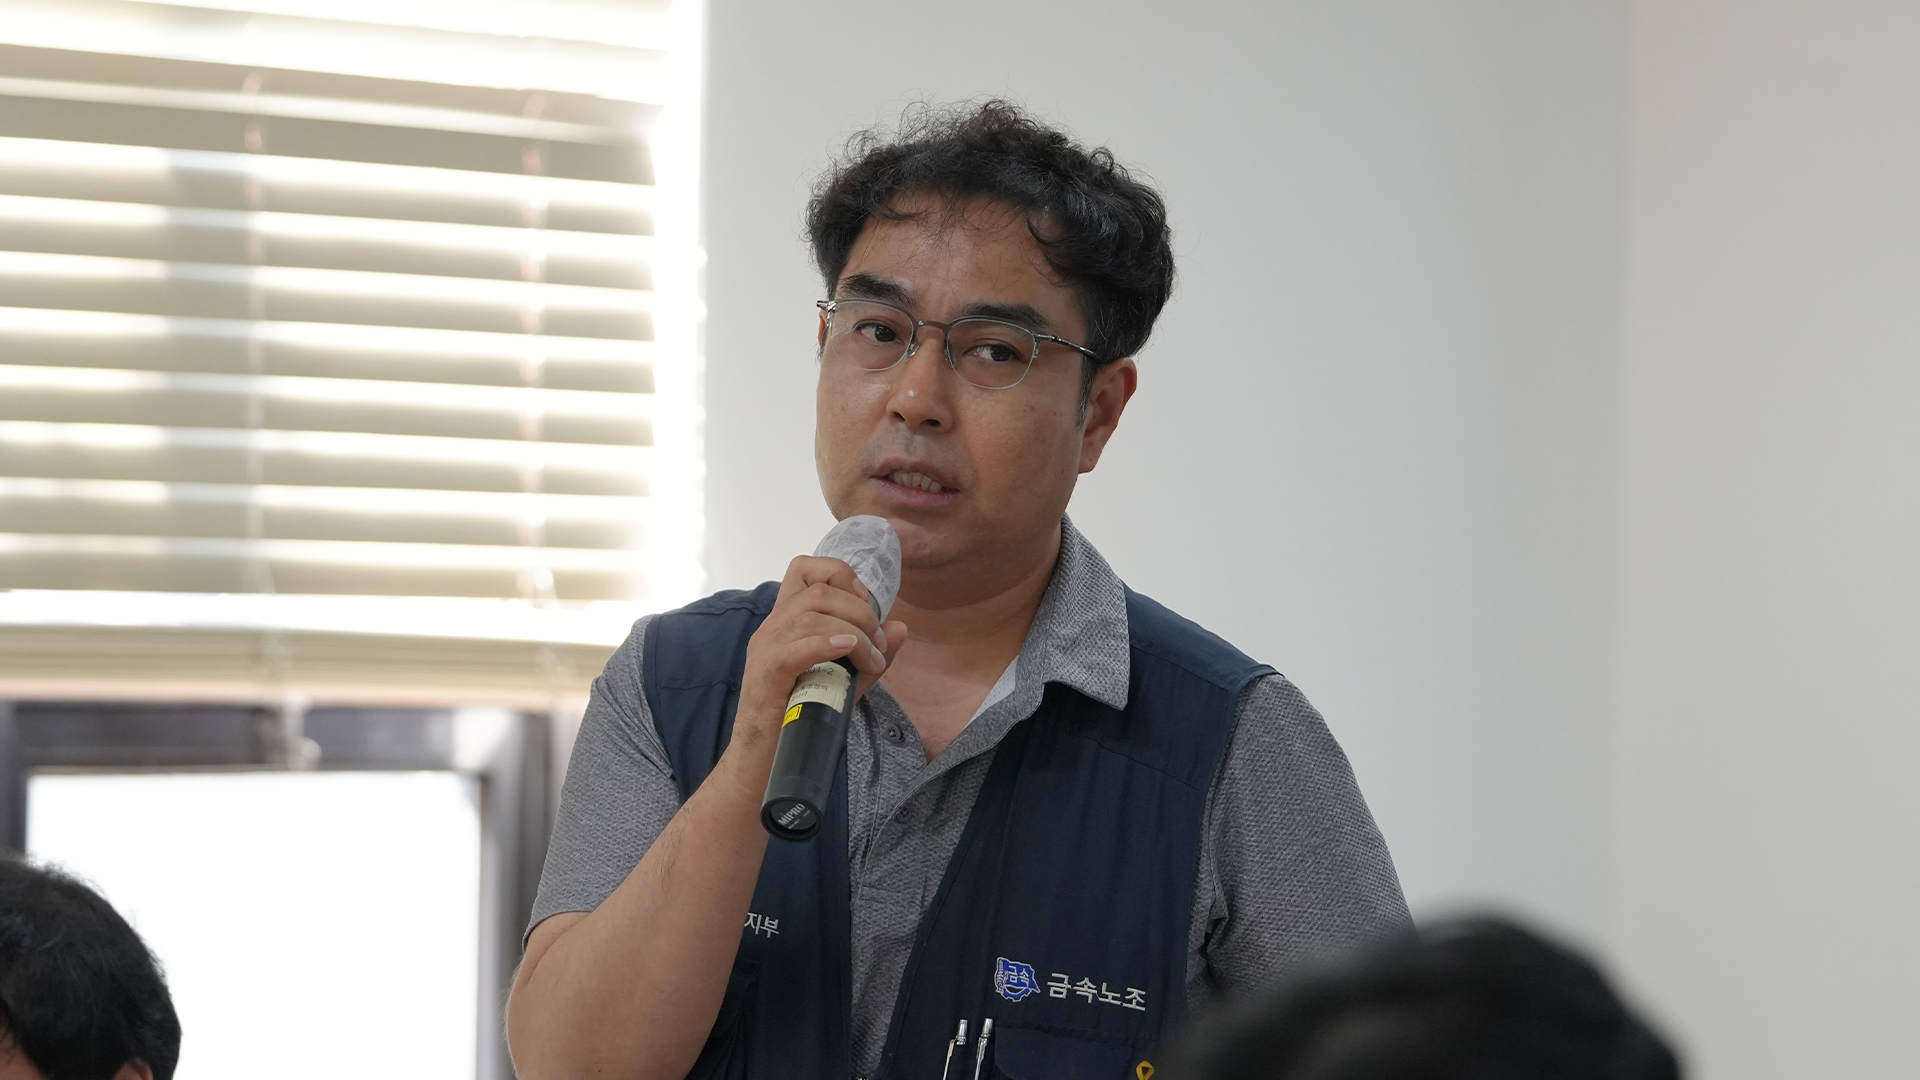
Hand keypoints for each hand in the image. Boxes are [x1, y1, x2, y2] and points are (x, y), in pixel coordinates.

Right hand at [728, 556, 908, 763]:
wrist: (765, 762)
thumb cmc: (801, 718)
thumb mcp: (846, 680)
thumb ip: (872, 654)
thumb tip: (900, 627)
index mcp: (786, 621)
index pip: (804, 569)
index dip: (840, 574)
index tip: (867, 601)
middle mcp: (772, 628)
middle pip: (818, 591)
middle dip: (860, 611)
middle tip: (876, 645)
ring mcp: (766, 650)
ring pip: (811, 615)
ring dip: (853, 632)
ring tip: (870, 661)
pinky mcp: (766, 675)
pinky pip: (795, 647)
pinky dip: (827, 643)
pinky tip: (850, 651)